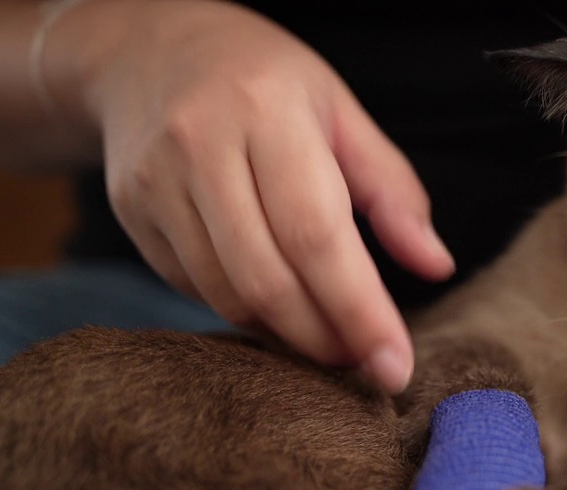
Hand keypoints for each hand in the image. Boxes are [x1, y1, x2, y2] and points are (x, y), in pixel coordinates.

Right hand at [52, 0, 453, 392]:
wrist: (146, 49)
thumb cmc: (264, 81)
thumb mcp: (340, 111)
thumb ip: (392, 190)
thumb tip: (436, 265)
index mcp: (267, 112)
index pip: (317, 235)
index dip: (359, 310)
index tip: (395, 364)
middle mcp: (201, 144)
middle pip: (268, 278)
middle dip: (325, 337)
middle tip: (366, 363)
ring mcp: (155, 181)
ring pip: (227, 293)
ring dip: (285, 333)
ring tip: (329, 336)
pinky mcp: (131, 211)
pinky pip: (194, 287)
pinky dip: (243, 309)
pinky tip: (275, 303)